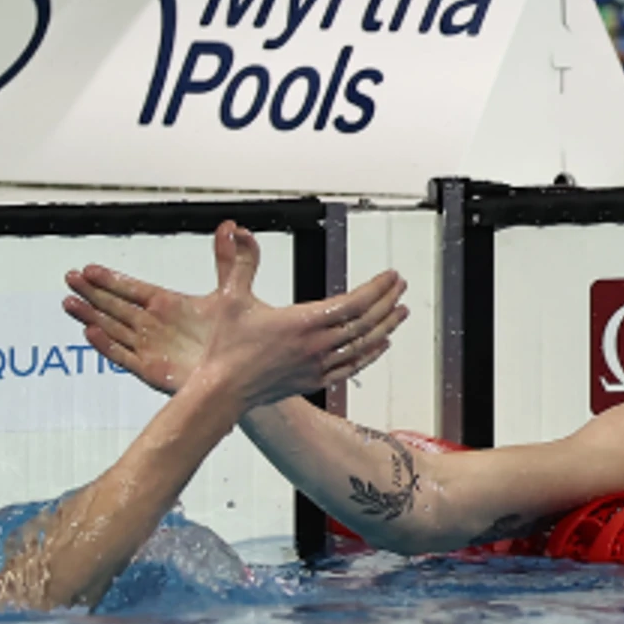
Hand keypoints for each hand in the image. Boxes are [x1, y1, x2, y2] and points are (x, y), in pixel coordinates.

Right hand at [65, 220, 406, 404]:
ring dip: (385, 327)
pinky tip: (379, 346)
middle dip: (386, 302)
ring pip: (363, 346)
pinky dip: (370, 355)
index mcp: (303, 322)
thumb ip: (239, 262)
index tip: (391, 276)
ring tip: (401, 312)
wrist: (222, 392)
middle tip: (400, 287)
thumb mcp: (230, 298)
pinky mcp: (313, 382)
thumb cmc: (226, 348)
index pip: (353, 302)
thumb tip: (235, 230)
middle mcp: (317, 346)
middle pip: (365, 323)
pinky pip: (352, 368)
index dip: (376, 288)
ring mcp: (318, 366)